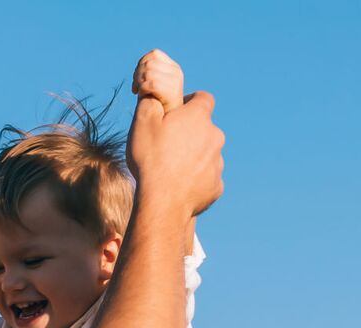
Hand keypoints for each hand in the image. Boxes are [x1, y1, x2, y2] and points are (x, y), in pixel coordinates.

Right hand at [127, 90, 223, 217]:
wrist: (163, 204)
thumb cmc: (151, 161)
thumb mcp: (142, 123)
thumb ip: (149, 101)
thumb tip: (153, 91)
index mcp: (198, 117)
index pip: (203, 98)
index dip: (191, 103)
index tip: (177, 113)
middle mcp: (215, 137)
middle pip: (205, 129)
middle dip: (191, 133)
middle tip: (169, 146)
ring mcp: (218, 163)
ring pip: (207, 155)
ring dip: (195, 158)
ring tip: (173, 171)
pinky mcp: (216, 186)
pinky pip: (207, 179)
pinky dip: (197, 181)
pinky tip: (180, 188)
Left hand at [132, 48, 183, 111]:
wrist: (170, 126)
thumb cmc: (159, 108)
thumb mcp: (155, 87)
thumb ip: (150, 74)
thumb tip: (139, 67)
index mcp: (174, 68)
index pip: (154, 54)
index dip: (141, 63)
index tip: (137, 80)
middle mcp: (176, 72)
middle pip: (149, 62)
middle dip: (137, 74)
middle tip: (135, 88)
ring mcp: (175, 81)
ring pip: (148, 72)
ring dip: (138, 82)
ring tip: (138, 93)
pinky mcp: (172, 91)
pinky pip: (150, 83)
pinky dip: (142, 89)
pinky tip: (141, 96)